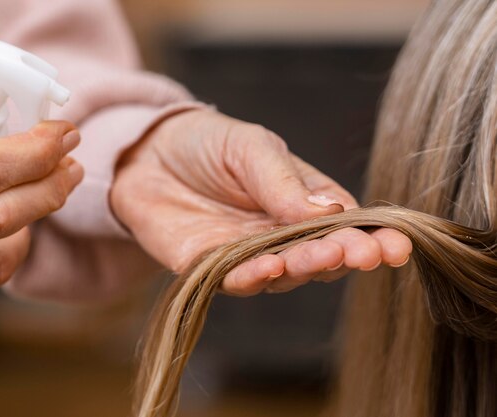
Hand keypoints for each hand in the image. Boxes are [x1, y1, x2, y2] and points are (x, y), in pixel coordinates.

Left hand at [111, 109, 410, 295]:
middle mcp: (280, 235)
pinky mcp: (210, 268)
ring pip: (284, 274)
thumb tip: (333, 211)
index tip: (393, 246)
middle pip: (319, 255)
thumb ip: (284, 181)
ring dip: (302, 268)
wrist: (145, 153)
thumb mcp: (251, 148)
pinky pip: (236, 280)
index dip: (370, 237)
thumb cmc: (207, 144)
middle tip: (361, 253)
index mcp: (302, 202)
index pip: (344, 224)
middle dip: (342, 256)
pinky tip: (268, 268)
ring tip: (316, 258)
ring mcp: (247, 255)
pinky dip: (253, 277)